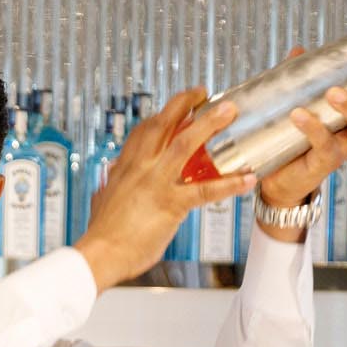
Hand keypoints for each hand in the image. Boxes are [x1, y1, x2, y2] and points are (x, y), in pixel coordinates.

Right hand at [74, 87, 255, 292]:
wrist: (99, 254)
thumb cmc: (102, 234)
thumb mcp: (103, 201)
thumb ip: (110, 188)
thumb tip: (108, 185)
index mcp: (125, 167)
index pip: (143, 130)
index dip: (161, 115)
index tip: (175, 107)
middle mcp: (141, 168)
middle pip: (163, 123)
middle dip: (185, 102)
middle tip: (203, 92)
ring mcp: (157, 184)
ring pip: (185, 144)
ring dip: (210, 125)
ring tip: (230, 112)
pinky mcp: (171, 205)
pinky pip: (205, 191)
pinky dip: (229, 184)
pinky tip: (247, 178)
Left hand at [258, 44, 346, 215]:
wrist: (278, 180)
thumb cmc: (294, 141)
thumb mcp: (300, 103)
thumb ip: (300, 79)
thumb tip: (299, 51)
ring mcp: (344, 146)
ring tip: (333, 91)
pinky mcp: (324, 162)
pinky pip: (325, 145)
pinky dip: (313, 128)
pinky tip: (299, 114)